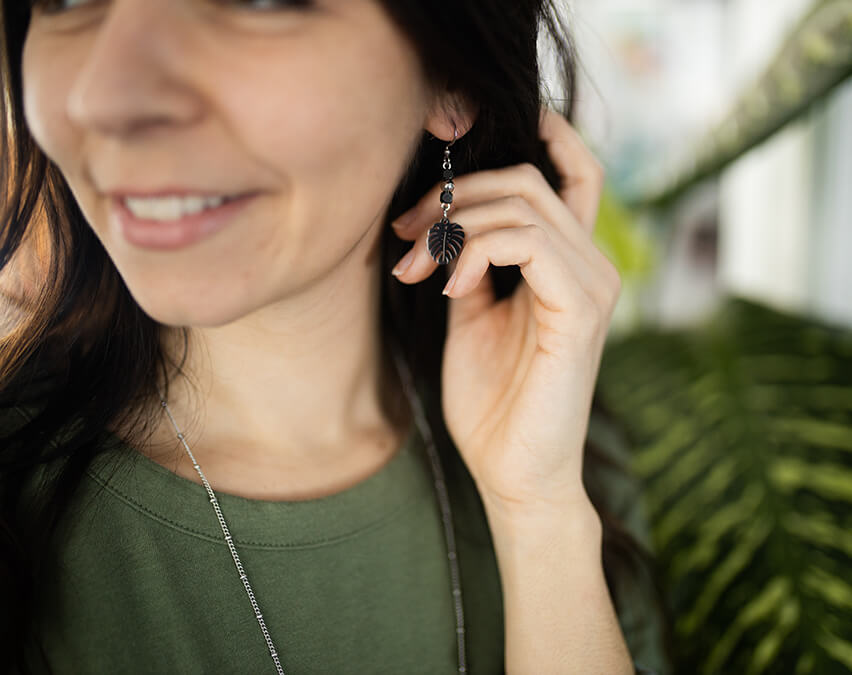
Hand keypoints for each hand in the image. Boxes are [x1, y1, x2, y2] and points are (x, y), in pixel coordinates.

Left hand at [390, 108, 618, 517]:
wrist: (513, 471)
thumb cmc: (494, 401)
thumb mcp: (471, 316)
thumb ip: (470, 263)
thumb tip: (442, 223)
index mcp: (570, 263)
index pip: (572, 172)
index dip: (538, 134)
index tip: (467, 134)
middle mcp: (592, 264)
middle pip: (527, 179)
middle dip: (453, 195)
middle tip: (402, 233)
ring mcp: (592, 285)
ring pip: (521, 205)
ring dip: (452, 227)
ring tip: (413, 268)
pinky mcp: (580, 311)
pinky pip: (526, 243)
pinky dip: (474, 252)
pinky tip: (448, 286)